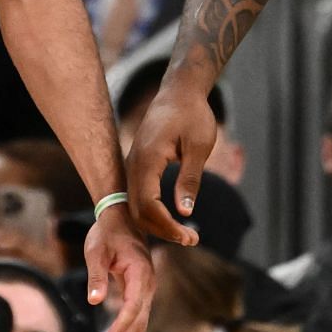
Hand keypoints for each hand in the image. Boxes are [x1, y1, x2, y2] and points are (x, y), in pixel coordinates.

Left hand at [85, 205, 154, 331]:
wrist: (122, 219)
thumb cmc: (107, 233)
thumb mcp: (96, 251)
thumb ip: (97, 276)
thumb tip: (93, 301)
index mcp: (141, 274)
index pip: (134, 306)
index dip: (122, 325)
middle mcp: (148, 286)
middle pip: (139, 323)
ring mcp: (146, 292)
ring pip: (139, 325)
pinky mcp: (139, 294)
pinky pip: (135, 319)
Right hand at [126, 80, 216, 245]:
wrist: (179, 92)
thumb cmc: (192, 115)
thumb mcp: (199, 147)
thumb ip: (190, 179)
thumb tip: (184, 211)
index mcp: (148, 159)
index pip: (148, 203)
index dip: (166, 225)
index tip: (190, 237)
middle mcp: (134, 164)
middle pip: (137, 209)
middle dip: (162, 230)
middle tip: (192, 239)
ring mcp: (133, 164)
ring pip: (135, 205)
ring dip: (157, 223)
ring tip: (186, 233)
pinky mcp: (138, 165)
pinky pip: (138, 195)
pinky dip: (152, 212)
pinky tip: (172, 218)